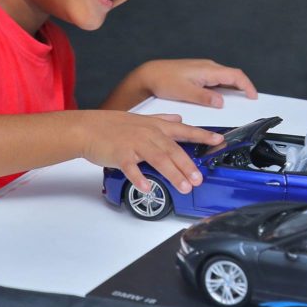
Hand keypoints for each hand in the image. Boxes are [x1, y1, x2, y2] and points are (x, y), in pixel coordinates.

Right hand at [81, 111, 222, 193]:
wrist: (87, 128)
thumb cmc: (112, 125)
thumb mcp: (141, 118)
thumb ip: (162, 119)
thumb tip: (178, 118)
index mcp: (155, 126)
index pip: (184, 130)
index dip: (202, 135)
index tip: (218, 140)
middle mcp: (148, 134)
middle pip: (173, 150)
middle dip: (188, 165)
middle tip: (199, 178)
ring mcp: (134, 144)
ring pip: (158, 159)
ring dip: (172, 173)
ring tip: (184, 187)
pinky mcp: (120, 155)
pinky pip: (132, 168)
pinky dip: (140, 178)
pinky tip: (148, 187)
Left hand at [105, 59, 257, 109]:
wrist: (149, 74)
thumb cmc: (164, 80)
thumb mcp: (185, 92)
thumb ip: (204, 97)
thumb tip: (221, 102)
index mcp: (208, 70)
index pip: (235, 75)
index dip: (247, 86)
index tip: (253, 97)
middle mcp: (208, 67)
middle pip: (233, 76)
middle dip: (243, 88)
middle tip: (249, 101)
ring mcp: (203, 70)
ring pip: (225, 78)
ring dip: (233, 89)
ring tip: (237, 102)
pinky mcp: (198, 74)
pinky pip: (216, 80)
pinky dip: (223, 89)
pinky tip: (220, 98)